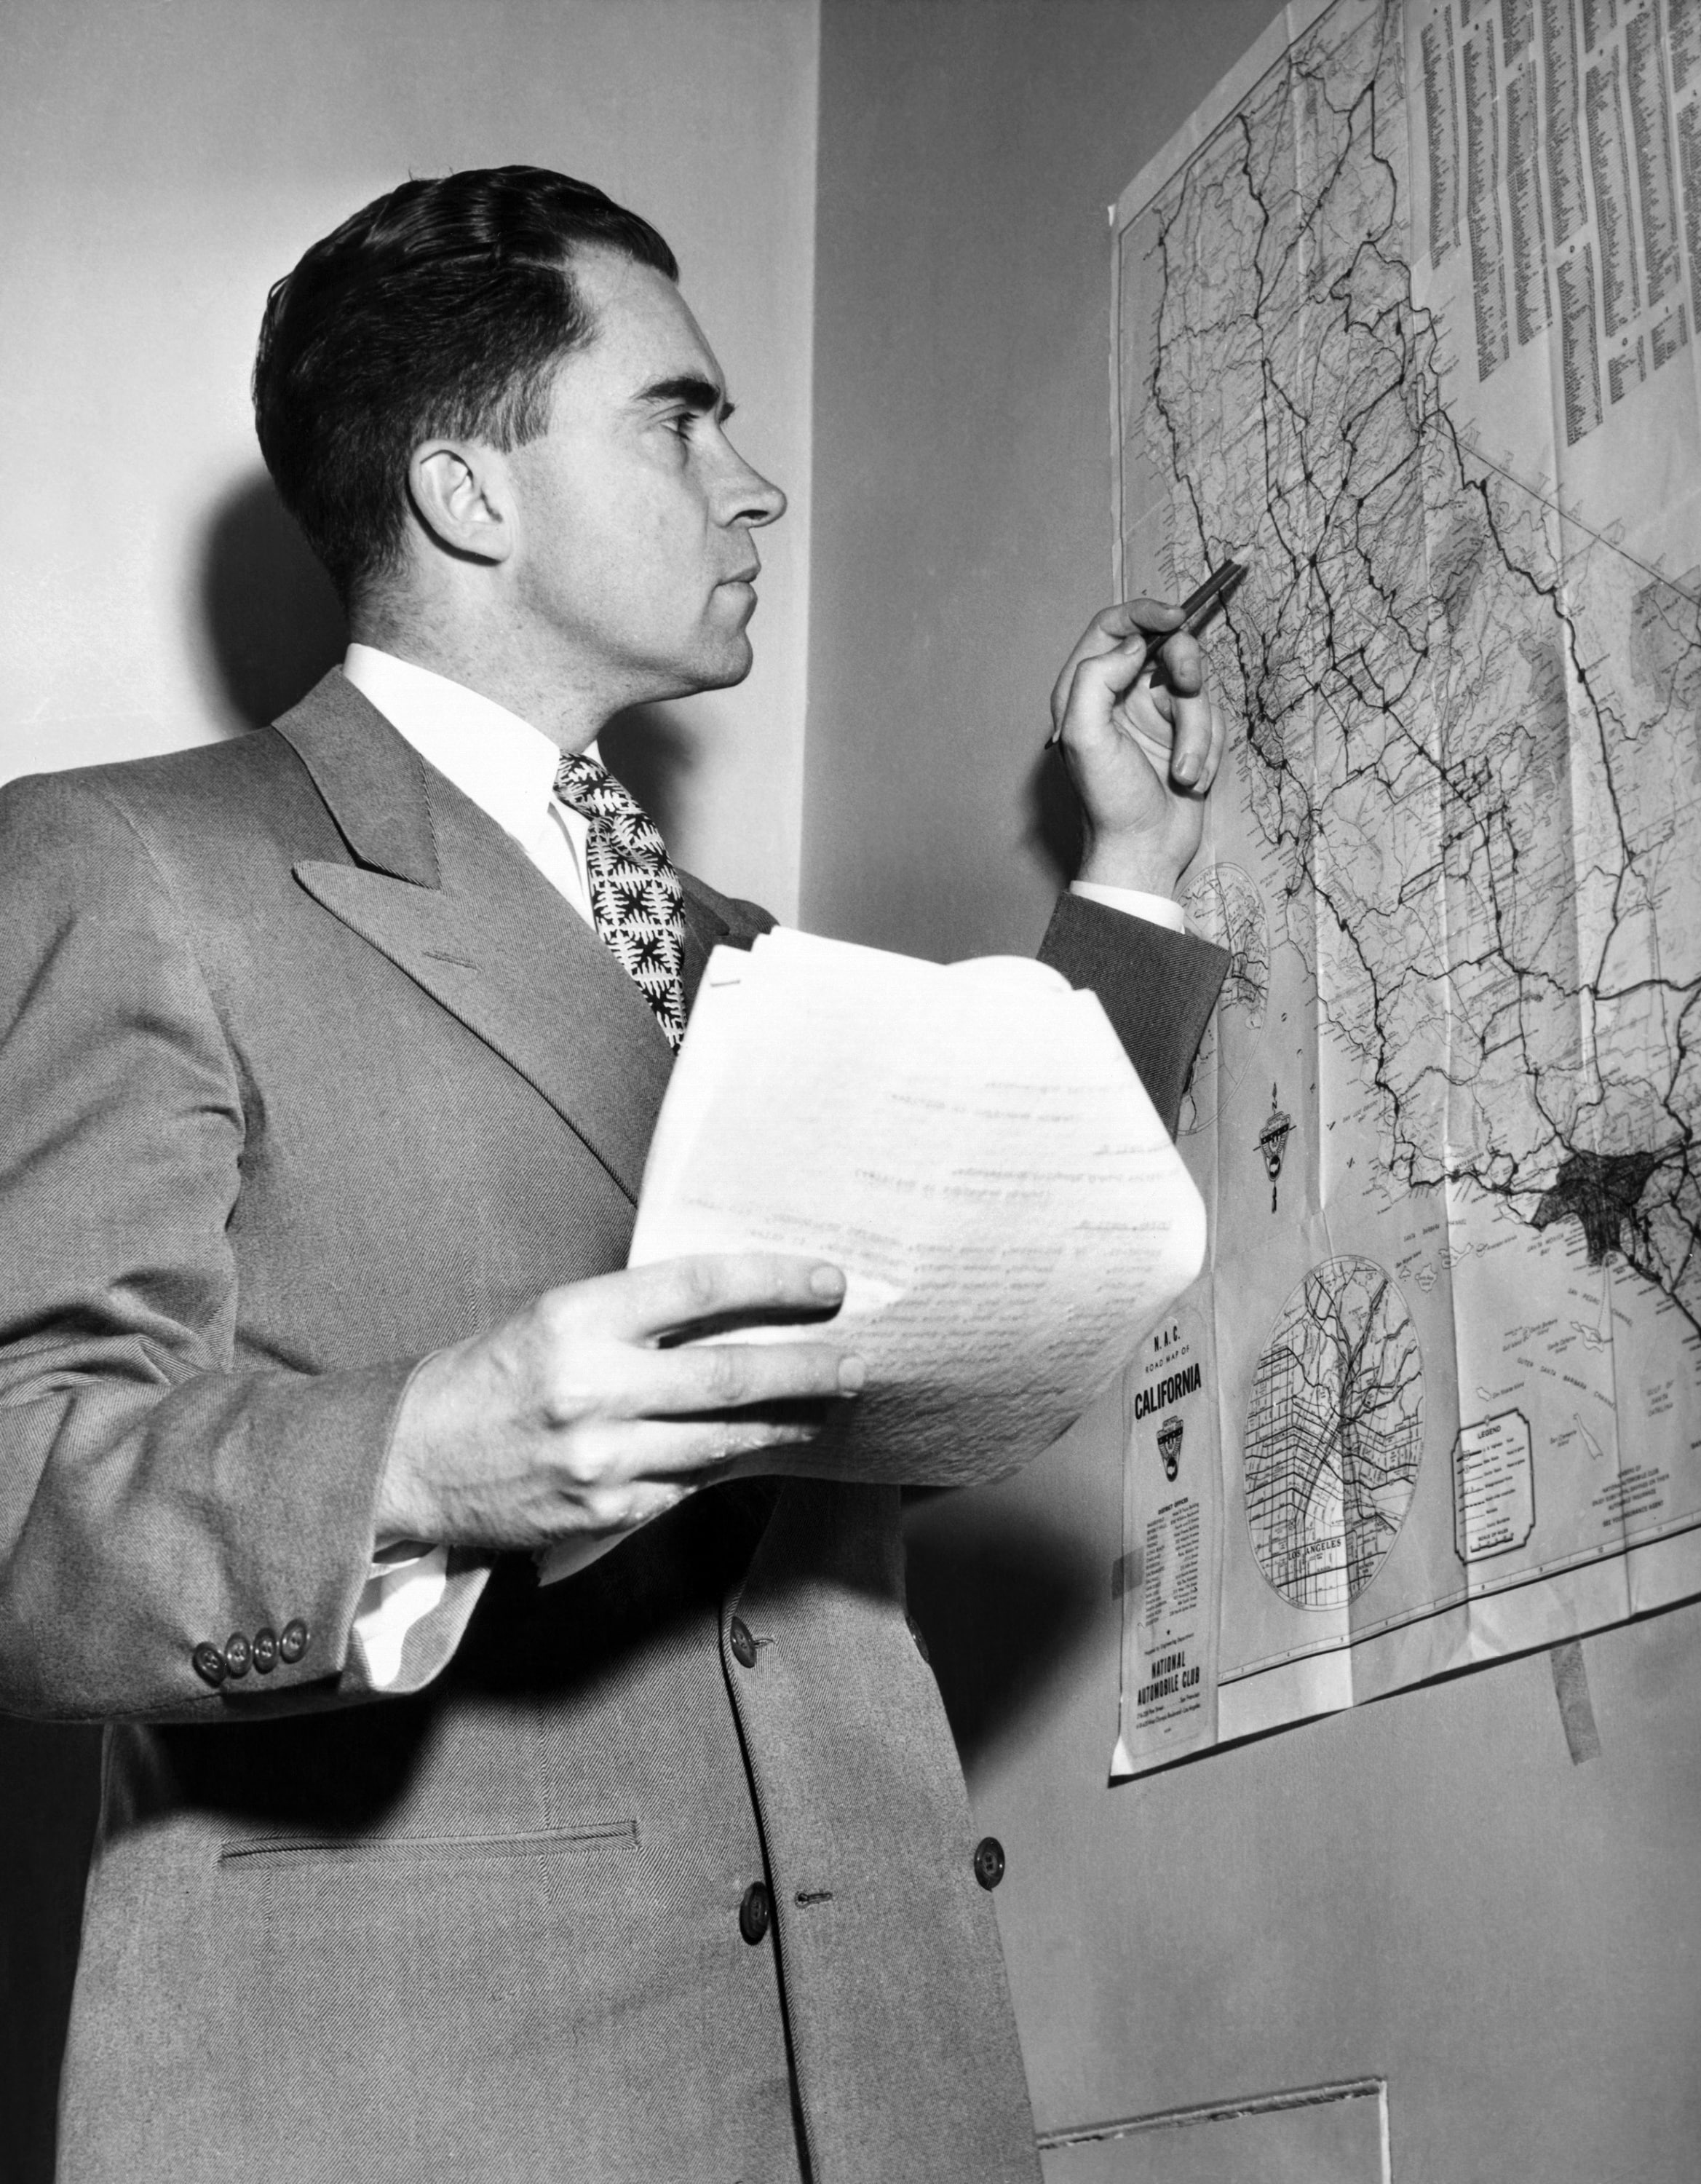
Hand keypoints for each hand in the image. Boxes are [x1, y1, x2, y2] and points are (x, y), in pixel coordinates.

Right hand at [375, 1254, 863, 1550]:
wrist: (410, 1461)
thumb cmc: (488, 1376)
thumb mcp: (552, 1319)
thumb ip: (633, 1316)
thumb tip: (731, 1307)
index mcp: (577, 1320)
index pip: (700, 1287)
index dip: (774, 1283)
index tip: (829, 1283)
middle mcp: (593, 1388)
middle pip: (730, 1373)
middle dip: (807, 1368)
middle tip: (857, 1362)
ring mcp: (601, 1458)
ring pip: (723, 1440)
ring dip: (786, 1423)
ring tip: (827, 1407)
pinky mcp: (605, 1511)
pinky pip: (689, 1485)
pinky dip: (731, 1466)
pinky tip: (762, 1451)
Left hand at [1049, 599, 1225, 896]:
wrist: (1144, 852)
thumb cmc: (1109, 799)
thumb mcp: (1085, 736)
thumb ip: (1096, 678)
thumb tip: (1135, 645)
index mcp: (1086, 689)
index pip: (1114, 626)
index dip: (1145, 612)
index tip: (1175, 616)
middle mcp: (1121, 694)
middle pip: (1166, 646)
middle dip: (1184, 666)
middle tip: (1187, 685)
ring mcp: (1156, 714)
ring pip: (1196, 687)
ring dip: (1197, 732)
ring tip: (1184, 773)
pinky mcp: (1188, 735)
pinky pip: (1214, 720)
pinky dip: (1207, 751)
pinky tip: (1190, 782)